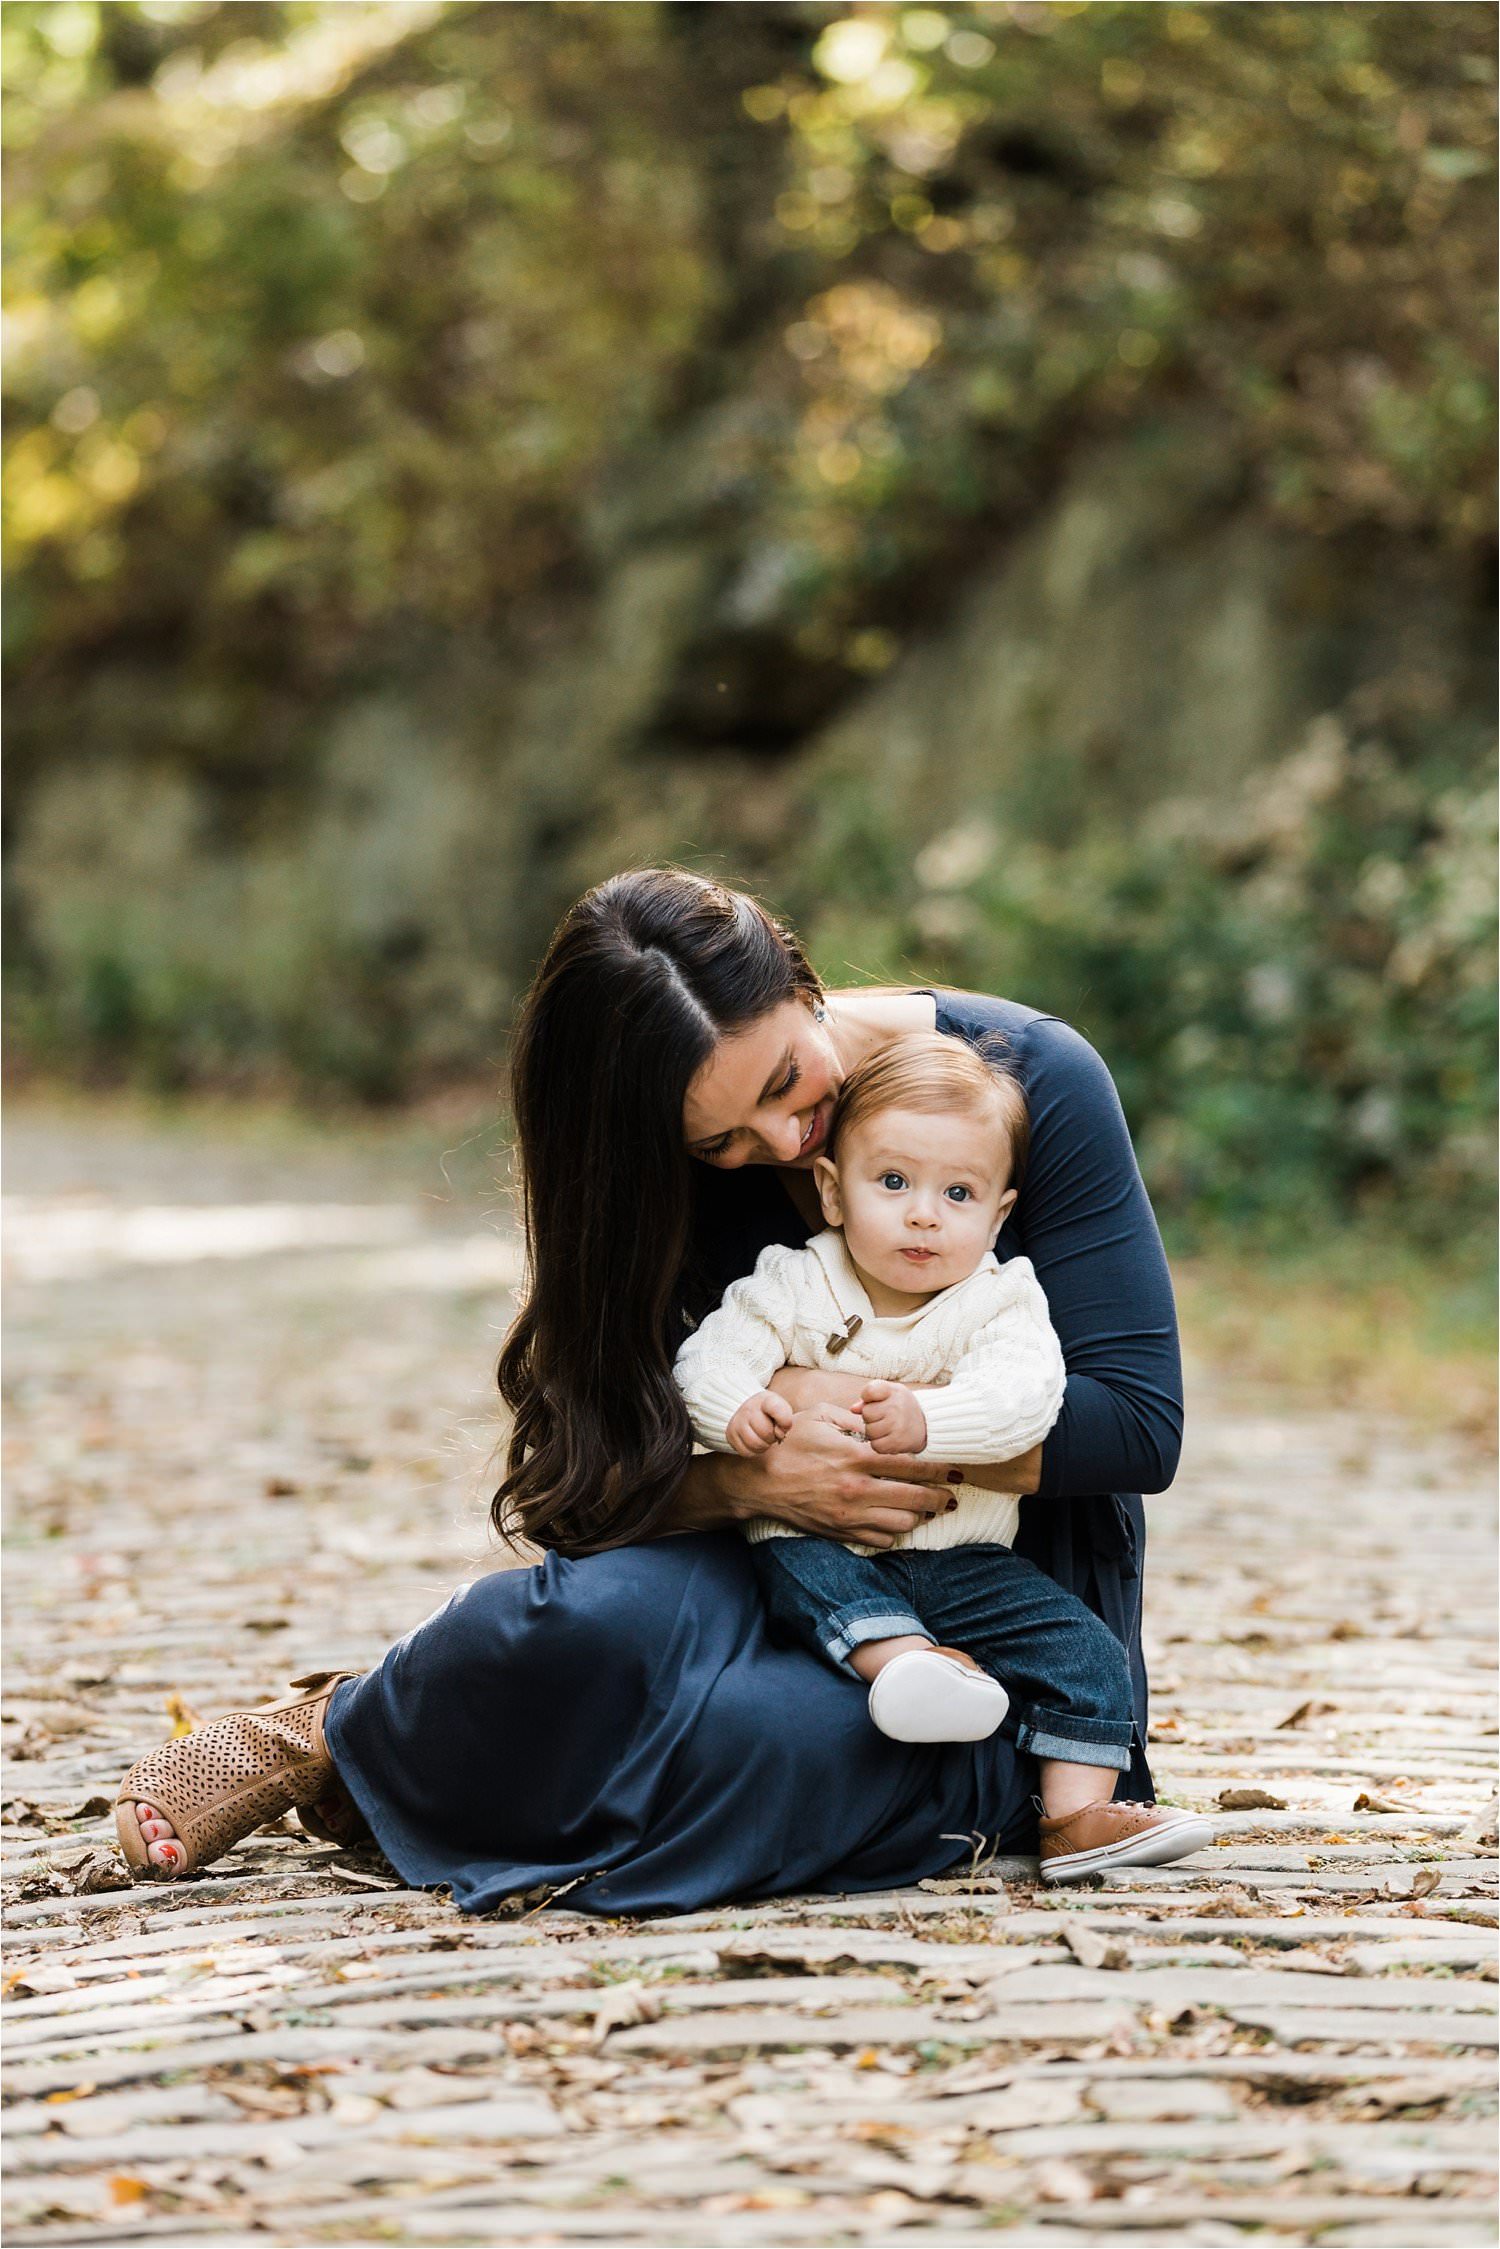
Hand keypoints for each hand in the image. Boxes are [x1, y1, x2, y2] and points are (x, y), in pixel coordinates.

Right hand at [714, 1407, 956, 1547]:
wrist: (760, 1482)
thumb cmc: (789, 1445)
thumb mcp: (818, 1417)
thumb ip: (852, 1419)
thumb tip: (877, 1423)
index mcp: (856, 1457)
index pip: (910, 1465)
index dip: (938, 1469)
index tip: (954, 1470)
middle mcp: (857, 1489)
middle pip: (914, 1498)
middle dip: (939, 1497)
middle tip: (951, 1496)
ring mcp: (850, 1515)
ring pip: (901, 1524)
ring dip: (918, 1517)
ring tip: (925, 1510)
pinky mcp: (840, 1532)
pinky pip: (879, 1540)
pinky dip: (893, 1533)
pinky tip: (895, 1522)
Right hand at [725, 1390, 794, 1456]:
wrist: (749, 1410)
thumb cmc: (770, 1413)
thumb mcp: (782, 1409)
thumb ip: (786, 1420)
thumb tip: (779, 1434)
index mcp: (766, 1400)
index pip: (776, 1408)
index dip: (785, 1421)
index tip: (785, 1424)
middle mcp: (748, 1408)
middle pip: (766, 1433)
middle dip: (773, 1437)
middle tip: (772, 1433)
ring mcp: (737, 1421)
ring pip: (755, 1444)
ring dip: (764, 1445)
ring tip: (764, 1438)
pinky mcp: (730, 1434)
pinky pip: (746, 1452)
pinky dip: (754, 1451)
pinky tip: (756, 1441)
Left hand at [857, 1378, 927, 1455]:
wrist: (928, 1425)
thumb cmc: (902, 1407)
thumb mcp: (890, 1394)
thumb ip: (871, 1397)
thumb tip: (854, 1409)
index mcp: (893, 1391)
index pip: (869, 1391)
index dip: (868, 1397)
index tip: (876, 1400)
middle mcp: (896, 1407)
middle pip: (866, 1414)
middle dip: (872, 1417)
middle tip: (885, 1416)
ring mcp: (897, 1425)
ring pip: (869, 1431)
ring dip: (875, 1432)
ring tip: (888, 1428)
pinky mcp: (897, 1442)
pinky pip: (875, 1446)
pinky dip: (880, 1444)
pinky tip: (890, 1437)